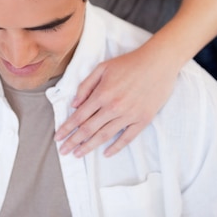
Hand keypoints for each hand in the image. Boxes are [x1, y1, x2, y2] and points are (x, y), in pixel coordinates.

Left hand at [54, 43, 177, 156]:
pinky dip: (116, 148)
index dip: (66, 128)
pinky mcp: (142, 120)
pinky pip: (127, 138)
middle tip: (63, 151)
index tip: (58, 137)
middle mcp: (113, 107)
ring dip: (89, 146)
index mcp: (102, 94)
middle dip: (73, 141)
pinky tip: (106, 153)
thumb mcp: (102, 68)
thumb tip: (74, 104)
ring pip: (104, 136)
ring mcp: (128, 115)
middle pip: (88, 129)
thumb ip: (86, 86)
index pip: (79, 116)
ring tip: (78, 154)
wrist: (158, 62)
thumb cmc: (130, 62)